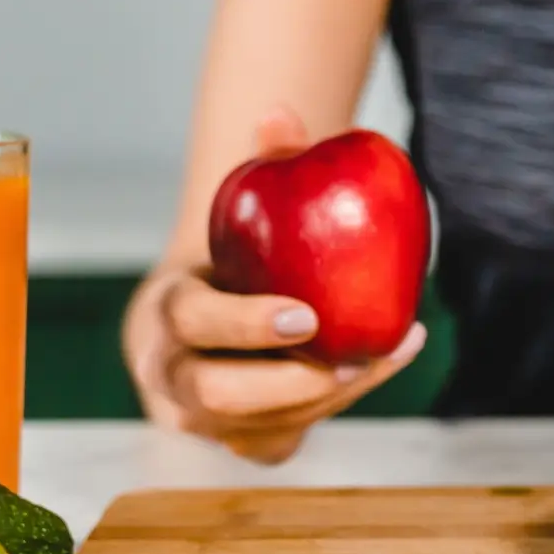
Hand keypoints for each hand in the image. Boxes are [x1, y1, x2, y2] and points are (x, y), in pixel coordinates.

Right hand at [122, 107, 427, 464]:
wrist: (216, 309)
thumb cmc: (238, 249)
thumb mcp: (245, 207)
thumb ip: (268, 159)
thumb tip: (282, 111)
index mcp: (164, 315)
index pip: (193, 325)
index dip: (245, 325)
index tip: (307, 314)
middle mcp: (173, 379)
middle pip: (216, 397)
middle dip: (286, 384)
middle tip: (350, 359)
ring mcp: (204, 423)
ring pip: (260, 430)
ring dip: (332, 399)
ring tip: (389, 350)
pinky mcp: (243, 442)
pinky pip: (286, 441)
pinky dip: (340, 410)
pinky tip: (389, 360)